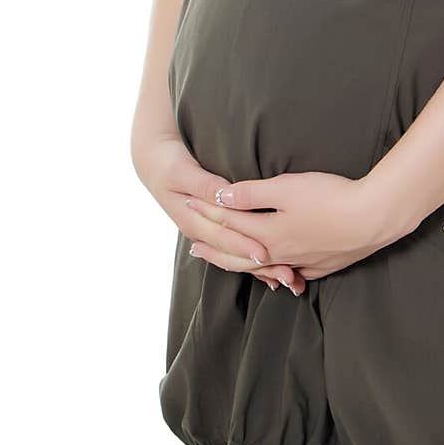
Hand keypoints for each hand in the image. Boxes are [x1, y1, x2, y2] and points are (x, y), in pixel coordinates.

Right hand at [132, 132, 306, 293]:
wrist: (154, 164)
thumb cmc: (169, 165)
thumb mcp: (183, 172)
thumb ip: (205, 185)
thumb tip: (224, 195)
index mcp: (192, 221)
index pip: (222, 237)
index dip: (243, 245)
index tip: (264, 253)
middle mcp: (201, 232)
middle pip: (234, 255)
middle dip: (261, 266)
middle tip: (288, 275)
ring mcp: (208, 234)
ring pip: (237, 258)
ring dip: (263, 270)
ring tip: (289, 280)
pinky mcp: (215, 229)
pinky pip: (237, 250)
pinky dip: (256, 262)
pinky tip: (277, 270)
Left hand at [188, 170, 402, 282]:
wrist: (374, 218)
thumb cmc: (330, 197)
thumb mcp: (286, 188)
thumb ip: (251, 194)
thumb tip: (220, 198)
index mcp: (268, 234)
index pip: (229, 224)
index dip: (207, 212)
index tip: (188, 202)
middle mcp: (281, 254)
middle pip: (239, 256)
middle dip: (215, 249)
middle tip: (194, 247)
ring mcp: (303, 262)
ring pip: (263, 269)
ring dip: (242, 264)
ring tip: (230, 261)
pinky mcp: (324, 264)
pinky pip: (292, 273)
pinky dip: (276, 273)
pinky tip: (278, 272)